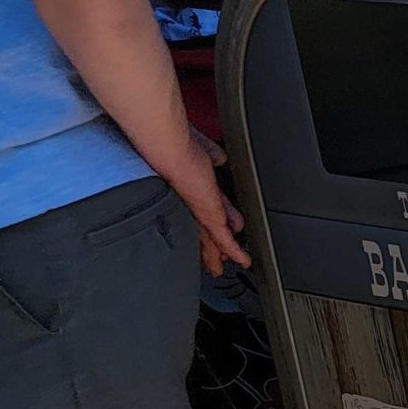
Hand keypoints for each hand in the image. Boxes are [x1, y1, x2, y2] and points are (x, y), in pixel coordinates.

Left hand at [171, 155, 249, 274]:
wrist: (165, 145)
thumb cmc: (176, 140)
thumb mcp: (202, 146)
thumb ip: (211, 153)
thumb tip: (219, 157)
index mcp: (192, 183)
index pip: (206, 206)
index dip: (217, 218)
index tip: (225, 227)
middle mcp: (191, 200)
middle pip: (202, 228)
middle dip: (209, 244)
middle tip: (214, 258)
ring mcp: (197, 209)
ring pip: (207, 238)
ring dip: (216, 254)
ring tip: (220, 268)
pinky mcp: (206, 214)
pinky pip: (222, 238)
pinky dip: (233, 250)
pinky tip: (242, 260)